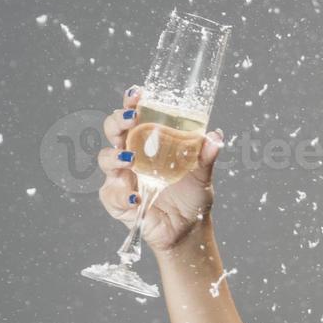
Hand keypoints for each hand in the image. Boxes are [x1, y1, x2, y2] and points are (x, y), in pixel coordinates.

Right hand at [97, 86, 224, 254]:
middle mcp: (130, 155)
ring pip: (106, 159)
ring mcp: (121, 177)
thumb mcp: (202, 176)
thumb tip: (215, 136)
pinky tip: (136, 197)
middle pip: (113, 131)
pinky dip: (122, 195)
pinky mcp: (117, 201)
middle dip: (118, 121)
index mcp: (148, 143)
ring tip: (131, 158)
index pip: (134, 117)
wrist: (188, 230)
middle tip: (132, 119)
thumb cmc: (191, 197)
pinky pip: (112, 194)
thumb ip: (206, 157)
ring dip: (115, 157)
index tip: (137, 93)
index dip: (131, 102)